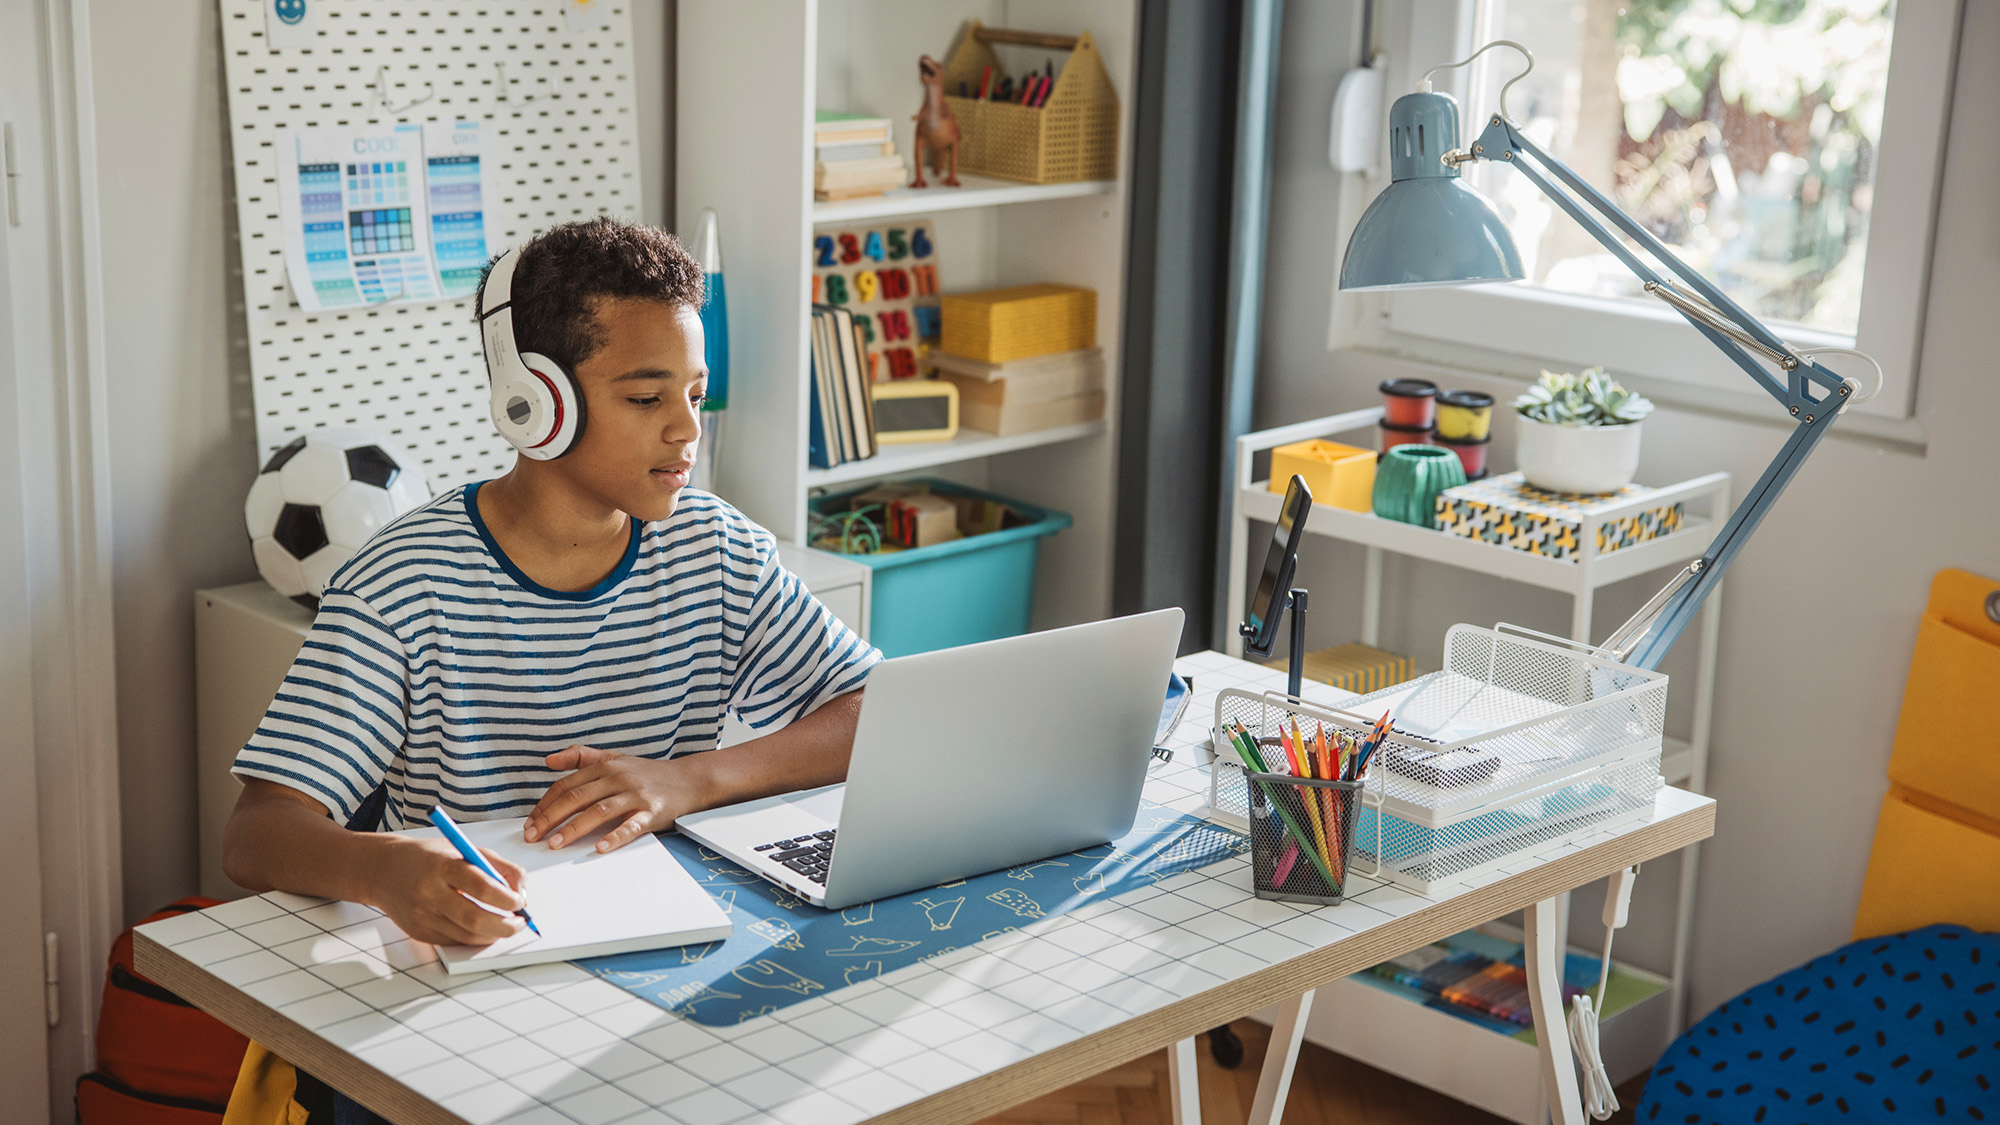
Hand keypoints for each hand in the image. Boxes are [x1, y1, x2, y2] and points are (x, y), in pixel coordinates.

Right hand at [370, 835, 527, 946]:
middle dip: (504, 925)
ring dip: (492, 934)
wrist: (383, 870)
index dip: (506, 898)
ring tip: (505, 925)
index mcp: (443, 865)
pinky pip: (454, 940)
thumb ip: (498, 866)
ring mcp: (422, 915)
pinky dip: (473, 937)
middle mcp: (430, 892)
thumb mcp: (465, 849)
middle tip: (519, 922)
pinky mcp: (419, 932)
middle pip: (474, 918)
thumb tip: (522, 891)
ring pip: (466, 935)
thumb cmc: (429, 857)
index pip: (482, 886)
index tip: (519, 901)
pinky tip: (482, 927)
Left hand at [526, 745, 692, 853]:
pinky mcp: (652, 812)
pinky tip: (599, 848)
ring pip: (598, 811)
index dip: (545, 805)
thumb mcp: (614, 758)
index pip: (566, 786)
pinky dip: (614, 837)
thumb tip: (549, 760)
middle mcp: (618, 778)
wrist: (688, 780)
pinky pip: (631, 825)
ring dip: (574, 828)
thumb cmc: (647, 774)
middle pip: (577, 798)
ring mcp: (635, 795)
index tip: (530, 823)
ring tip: (555, 844)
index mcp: (605, 766)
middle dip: (551, 818)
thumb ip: (581, 757)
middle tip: (533, 837)